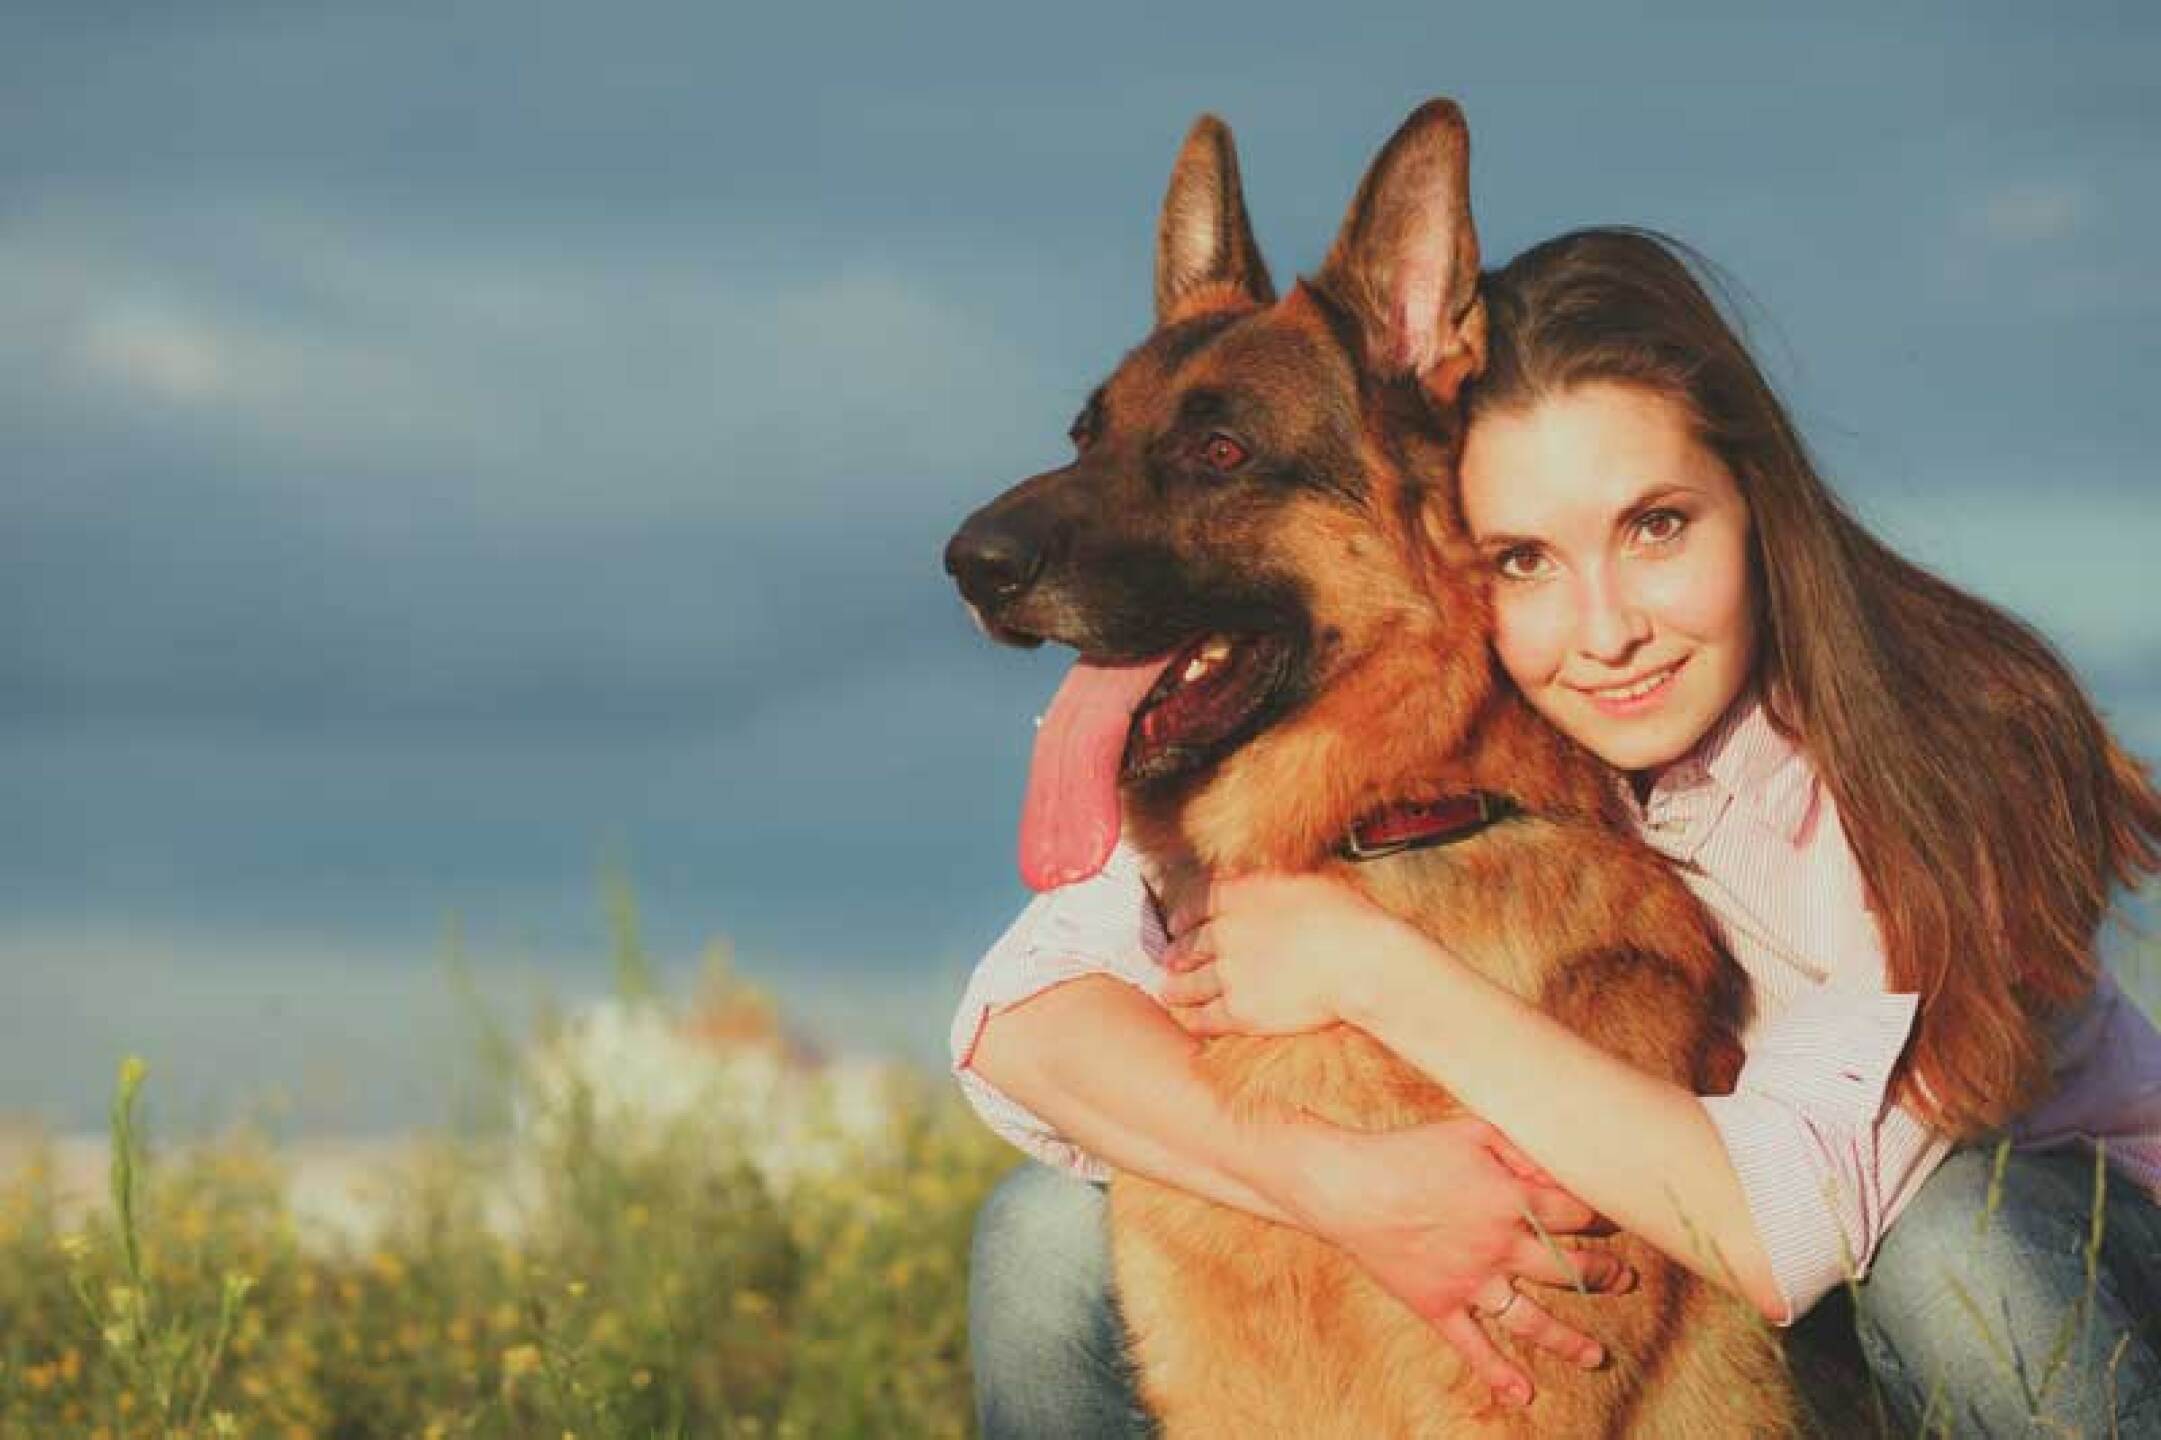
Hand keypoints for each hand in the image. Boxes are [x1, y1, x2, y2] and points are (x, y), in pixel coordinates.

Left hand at [1159, 872, 1422, 1036]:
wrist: (1359, 962)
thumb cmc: (1346, 917)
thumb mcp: (1303, 879)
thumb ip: (1270, 881)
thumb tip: (1260, 874)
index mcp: (1239, 895)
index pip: (1197, 903)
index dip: (1183, 917)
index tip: (1177, 924)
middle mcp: (1225, 931)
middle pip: (1189, 944)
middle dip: (1176, 953)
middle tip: (1168, 960)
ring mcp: (1229, 973)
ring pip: (1190, 983)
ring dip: (1176, 988)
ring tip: (1167, 991)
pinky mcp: (1241, 1010)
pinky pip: (1206, 1017)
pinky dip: (1193, 1019)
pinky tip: (1188, 1021)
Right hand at [1280, 1116, 1630, 1409]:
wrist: (1347, 1186)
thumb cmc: (1408, 1151)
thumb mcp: (1470, 1130)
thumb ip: (1520, 1149)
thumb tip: (1558, 1172)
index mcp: (1509, 1200)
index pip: (1574, 1214)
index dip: (1600, 1216)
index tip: (1609, 1220)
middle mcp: (1498, 1246)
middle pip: (1567, 1268)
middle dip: (1603, 1274)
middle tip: (1622, 1278)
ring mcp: (1470, 1282)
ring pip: (1532, 1320)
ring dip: (1569, 1340)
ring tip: (1595, 1355)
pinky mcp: (1439, 1306)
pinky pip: (1473, 1347)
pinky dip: (1497, 1373)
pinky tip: (1523, 1394)